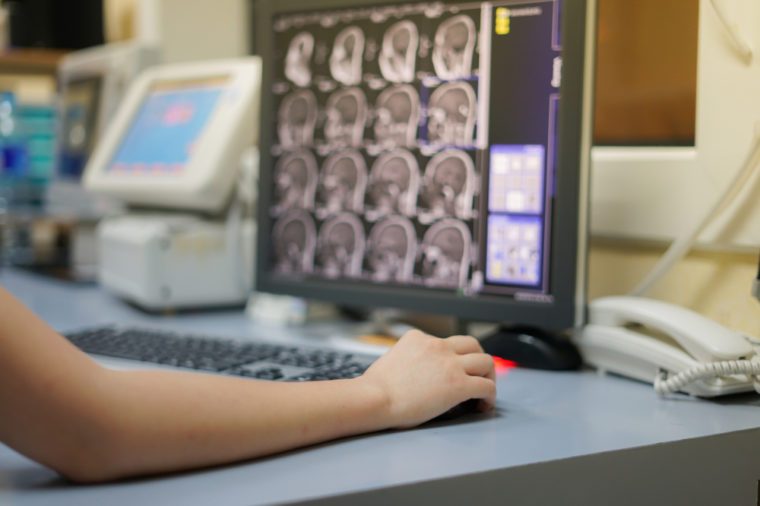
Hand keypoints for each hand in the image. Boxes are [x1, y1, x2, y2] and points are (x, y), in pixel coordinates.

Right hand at [359, 330, 495, 428]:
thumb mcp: (392, 359)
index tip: (453, 371)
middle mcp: (437, 345)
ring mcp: (450, 364)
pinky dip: (490, 396)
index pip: (446, 341)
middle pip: (472, 344)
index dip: (454, 357)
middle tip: (477, 375)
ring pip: (485, 361)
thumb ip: (408, 359)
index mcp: (419, 338)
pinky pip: (486, 386)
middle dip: (477, 359)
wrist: (375, 398)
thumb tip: (412, 372)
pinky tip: (484, 405)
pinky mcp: (458, 384)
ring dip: (488, 376)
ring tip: (484, 390)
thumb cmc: (375, 388)